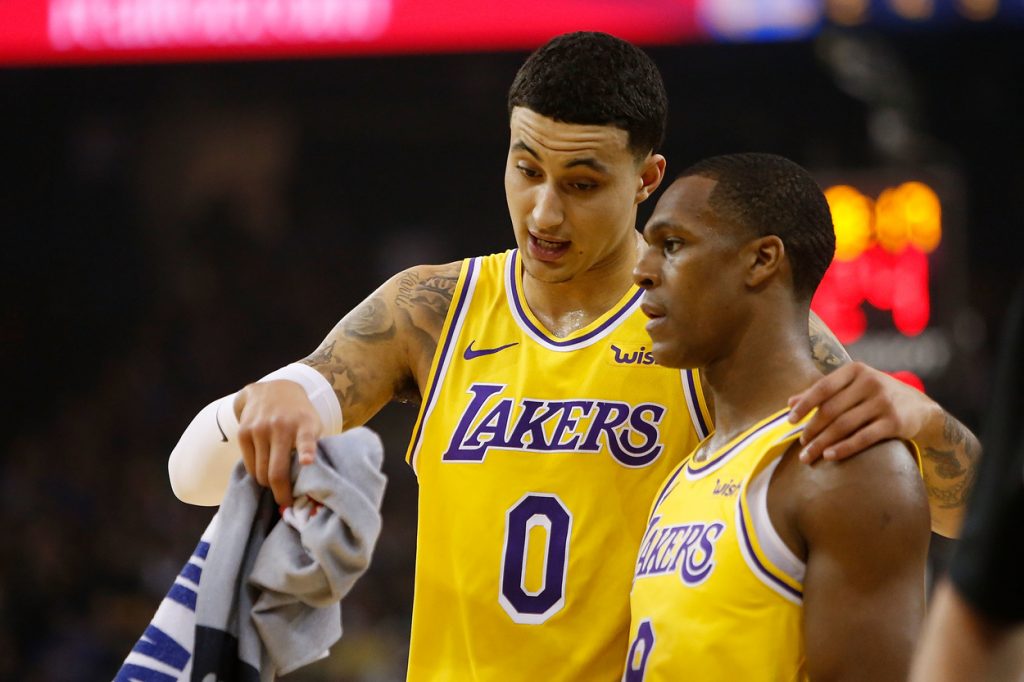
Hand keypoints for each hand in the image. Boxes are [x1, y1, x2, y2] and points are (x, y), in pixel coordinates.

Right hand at [234, 380, 321, 505]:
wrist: (273, 390)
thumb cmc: (298, 415)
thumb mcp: (312, 424)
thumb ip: (312, 447)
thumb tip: (313, 483)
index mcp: (304, 424)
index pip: (306, 438)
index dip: (307, 451)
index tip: (307, 462)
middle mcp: (280, 426)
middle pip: (276, 471)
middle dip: (281, 493)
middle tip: (285, 502)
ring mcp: (259, 429)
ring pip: (260, 473)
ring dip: (267, 484)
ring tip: (276, 487)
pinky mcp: (243, 432)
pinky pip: (249, 466)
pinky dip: (256, 474)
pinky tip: (264, 471)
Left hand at [787, 362, 932, 462]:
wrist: (921, 408)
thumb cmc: (877, 395)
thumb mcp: (853, 386)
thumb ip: (823, 392)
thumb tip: (790, 402)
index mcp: (856, 370)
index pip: (822, 387)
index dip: (804, 405)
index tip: (790, 421)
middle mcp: (870, 382)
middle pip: (831, 409)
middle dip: (812, 429)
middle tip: (801, 444)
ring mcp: (883, 402)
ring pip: (844, 425)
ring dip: (822, 442)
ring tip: (808, 455)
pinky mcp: (894, 422)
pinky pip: (863, 438)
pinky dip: (843, 448)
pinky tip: (829, 456)